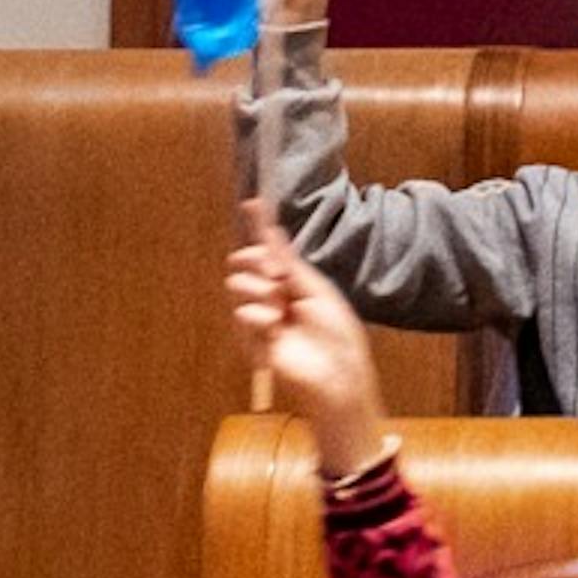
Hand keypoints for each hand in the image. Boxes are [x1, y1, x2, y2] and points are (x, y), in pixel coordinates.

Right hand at [227, 203, 387, 473]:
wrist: (338, 373)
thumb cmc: (338, 335)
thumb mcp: (318, 293)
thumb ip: (293, 265)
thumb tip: (275, 233)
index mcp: (297, 283)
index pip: (274, 251)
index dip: (262, 227)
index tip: (253, 203)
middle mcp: (277, 295)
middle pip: (250, 264)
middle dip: (256, 261)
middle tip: (274, 274)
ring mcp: (263, 316)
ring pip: (240, 285)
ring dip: (258, 289)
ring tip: (278, 306)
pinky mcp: (253, 338)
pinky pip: (243, 313)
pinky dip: (258, 316)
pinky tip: (275, 325)